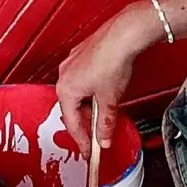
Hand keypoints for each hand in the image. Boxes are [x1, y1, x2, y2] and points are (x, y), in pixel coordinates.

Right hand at [54, 11, 149, 153]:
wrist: (122, 34)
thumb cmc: (112, 61)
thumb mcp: (110, 101)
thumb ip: (105, 124)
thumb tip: (103, 139)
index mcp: (65, 89)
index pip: (71, 123)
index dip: (82, 141)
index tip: (89, 152)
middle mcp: (64, 75)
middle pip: (72, 108)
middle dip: (85, 123)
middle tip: (97, 136)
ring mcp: (72, 63)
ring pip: (78, 93)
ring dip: (89, 106)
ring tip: (104, 112)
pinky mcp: (82, 55)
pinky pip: (82, 79)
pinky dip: (91, 90)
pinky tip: (105, 91)